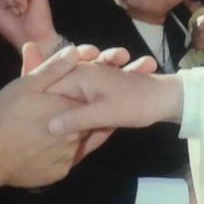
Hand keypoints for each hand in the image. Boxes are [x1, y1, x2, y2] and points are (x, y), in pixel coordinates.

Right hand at [0, 45, 87, 188]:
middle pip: (84, 121)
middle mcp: (77, 134)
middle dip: (72, 116)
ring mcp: (70, 157)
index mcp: (71, 109)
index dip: (75, 96)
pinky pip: (65, 160)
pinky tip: (43, 148)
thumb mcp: (26, 85)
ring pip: (76, 141)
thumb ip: (53, 69)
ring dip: (67, 135)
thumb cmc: (5, 116)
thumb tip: (74, 52)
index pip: (88, 99)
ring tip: (43, 131)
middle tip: (46, 115)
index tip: (59, 97)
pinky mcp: (60, 173)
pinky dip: (58, 154)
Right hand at [45, 59, 180, 136]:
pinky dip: (82, 108)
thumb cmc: (135, 104)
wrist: (166, 98)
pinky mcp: (102, 86)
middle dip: (55, 108)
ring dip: (71, 111)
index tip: (37, 125)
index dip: (42, 107)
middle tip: (50, 131)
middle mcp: (84, 72)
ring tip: (69, 126)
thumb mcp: (103, 114)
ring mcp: (94, 77)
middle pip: (59, 91)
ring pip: (72, 96)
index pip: (49, 88)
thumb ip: (76, 120)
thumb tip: (48, 128)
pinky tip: (82, 126)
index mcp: (80, 75)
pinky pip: (84, 97)